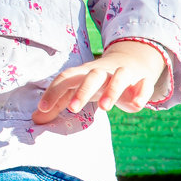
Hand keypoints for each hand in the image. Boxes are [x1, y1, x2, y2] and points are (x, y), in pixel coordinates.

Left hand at [32, 40, 166, 124]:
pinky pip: (143, 84)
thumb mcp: (77, 89)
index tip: (42, 108)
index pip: (66, 78)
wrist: (130, 62)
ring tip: (104, 108)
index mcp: (83, 73)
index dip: (53, 92)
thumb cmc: (97, 81)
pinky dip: (141, 92)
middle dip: (82, 91)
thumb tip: (36, 119)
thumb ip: (59, 103)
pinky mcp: (142, 81)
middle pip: (92, 76)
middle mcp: (103, 71)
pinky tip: (135, 105)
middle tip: (73, 109)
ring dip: (111, 90)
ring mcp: (123, 74)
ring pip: (118, 77)